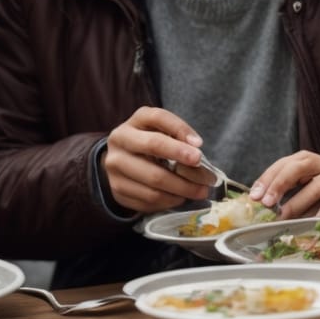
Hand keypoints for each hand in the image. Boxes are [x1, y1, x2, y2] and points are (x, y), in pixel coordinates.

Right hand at [101, 106, 219, 213]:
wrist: (121, 161)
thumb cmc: (149, 143)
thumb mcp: (161, 131)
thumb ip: (178, 133)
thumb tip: (196, 147)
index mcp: (134, 121)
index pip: (158, 117)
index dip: (180, 129)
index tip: (199, 146)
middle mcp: (120, 140)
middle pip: (153, 148)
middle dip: (183, 160)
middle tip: (206, 178)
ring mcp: (114, 166)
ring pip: (153, 180)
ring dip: (182, 189)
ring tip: (199, 192)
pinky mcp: (116, 189)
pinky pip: (147, 199)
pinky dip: (168, 201)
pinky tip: (179, 198)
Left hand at [251, 152, 319, 218]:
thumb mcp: (313, 192)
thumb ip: (293, 197)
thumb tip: (265, 214)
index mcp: (312, 161)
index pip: (286, 163)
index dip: (268, 178)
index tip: (254, 195)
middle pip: (299, 166)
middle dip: (279, 183)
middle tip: (265, 202)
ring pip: (315, 186)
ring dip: (296, 204)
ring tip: (282, 217)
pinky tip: (310, 226)